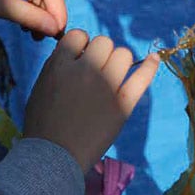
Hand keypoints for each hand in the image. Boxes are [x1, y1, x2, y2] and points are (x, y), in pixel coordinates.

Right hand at [23, 30, 159, 172]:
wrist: (53, 159)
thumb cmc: (42, 125)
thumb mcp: (40, 88)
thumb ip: (57, 66)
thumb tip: (77, 49)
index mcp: (60, 65)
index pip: (78, 35)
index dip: (81, 46)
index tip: (80, 60)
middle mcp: (85, 71)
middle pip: (104, 42)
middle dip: (100, 53)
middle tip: (95, 72)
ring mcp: (106, 86)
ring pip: (123, 54)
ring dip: (118, 62)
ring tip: (112, 76)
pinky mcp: (122, 104)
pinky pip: (142, 78)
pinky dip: (150, 66)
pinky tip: (153, 59)